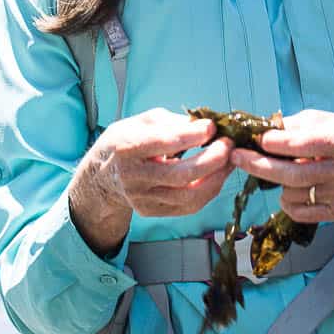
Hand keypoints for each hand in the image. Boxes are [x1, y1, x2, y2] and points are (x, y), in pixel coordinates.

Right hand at [69, 107, 233, 254]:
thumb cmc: (127, 141)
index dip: (192, 135)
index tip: (212, 126)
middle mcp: (133, 177)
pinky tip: (217, 175)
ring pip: (189, 196)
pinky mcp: (152, 212)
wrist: (103, 175)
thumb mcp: (143, 121)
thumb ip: (173, 122)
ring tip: (230, 160)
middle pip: (181, 175)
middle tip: (228, 144)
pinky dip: (208, 191)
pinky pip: (188, 206)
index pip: (164, 143)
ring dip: (217, 177)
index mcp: (127, 148)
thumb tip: (205, 127)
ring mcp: (142, 199)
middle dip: (213, 159)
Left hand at [229, 109, 333, 235]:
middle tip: (236, 157)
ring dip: (276, 181)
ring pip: (294, 193)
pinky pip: (301, 212)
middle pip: (294, 174)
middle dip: (259, 165)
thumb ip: (300, 124)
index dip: (278, 143)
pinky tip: (289, 188)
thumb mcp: (333, 120)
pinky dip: (286, 201)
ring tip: (277, 168)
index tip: (257, 138)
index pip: (306, 144)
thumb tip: (265, 127)